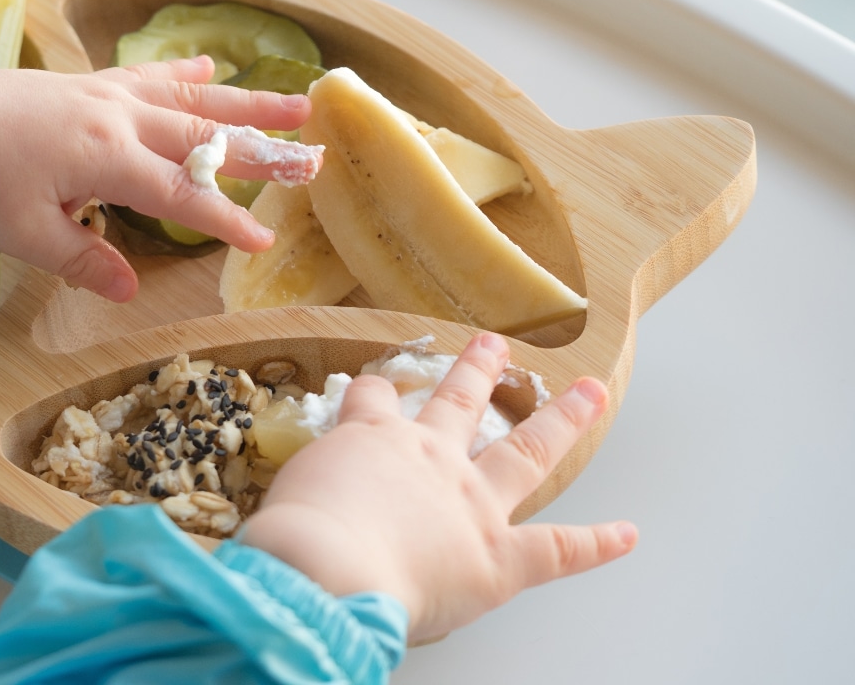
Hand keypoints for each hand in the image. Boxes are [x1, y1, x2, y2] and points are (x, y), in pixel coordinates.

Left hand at [0, 56, 314, 301]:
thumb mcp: (26, 234)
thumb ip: (84, 260)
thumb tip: (130, 292)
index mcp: (107, 158)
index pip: (183, 195)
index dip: (226, 220)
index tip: (263, 242)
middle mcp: (118, 119)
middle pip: (207, 138)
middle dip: (264, 152)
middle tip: (312, 159)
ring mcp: (106, 94)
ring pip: (191, 99)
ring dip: (246, 102)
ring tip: (296, 101)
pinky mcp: (89, 83)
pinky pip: (149, 76)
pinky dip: (184, 73)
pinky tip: (210, 66)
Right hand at [241, 332, 637, 643]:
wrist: (326, 568)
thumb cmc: (295, 539)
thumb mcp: (285, 499)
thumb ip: (300, 502)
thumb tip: (286, 530)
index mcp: (373, 441)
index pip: (373, 402)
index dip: (373, 393)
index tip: (373, 387)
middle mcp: (430, 459)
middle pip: (460, 402)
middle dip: (478, 370)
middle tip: (494, 344)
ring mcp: (473, 503)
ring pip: (526, 450)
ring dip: (561, 419)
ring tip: (586, 392)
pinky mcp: (501, 557)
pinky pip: (558, 549)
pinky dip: (596, 545)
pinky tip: (627, 534)